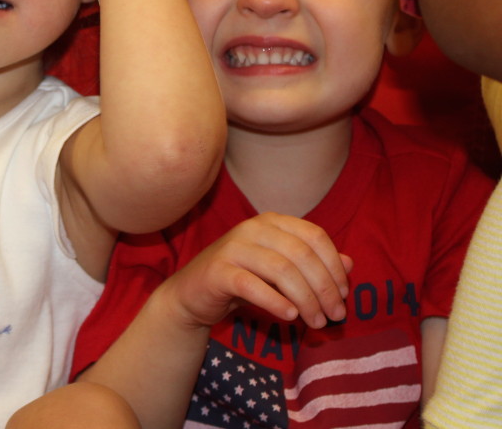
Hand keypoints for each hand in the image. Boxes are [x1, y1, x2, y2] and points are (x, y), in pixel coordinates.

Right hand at [160, 213, 351, 331]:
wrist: (193, 294)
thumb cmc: (242, 279)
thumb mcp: (281, 271)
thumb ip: (313, 264)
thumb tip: (350, 263)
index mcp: (271, 221)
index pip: (315, 236)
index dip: (334, 266)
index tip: (344, 295)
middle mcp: (252, 228)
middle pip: (302, 254)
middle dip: (324, 288)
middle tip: (335, 315)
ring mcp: (233, 247)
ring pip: (281, 270)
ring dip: (306, 299)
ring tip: (317, 322)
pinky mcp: (218, 270)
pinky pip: (252, 285)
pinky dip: (275, 302)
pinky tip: (290, 315)